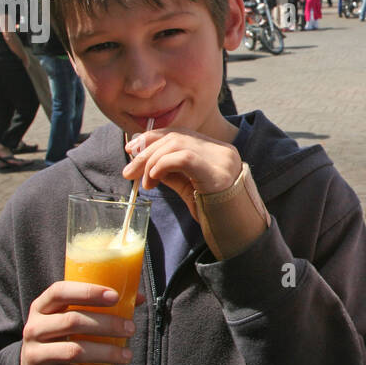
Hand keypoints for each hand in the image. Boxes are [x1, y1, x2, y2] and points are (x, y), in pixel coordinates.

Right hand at [21, 282, 145, 364]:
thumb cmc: (60, 336)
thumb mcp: (69, 316)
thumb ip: (99, 306)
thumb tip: (139, 298)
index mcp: (41, 307)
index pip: (60, 291)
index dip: (88, 291)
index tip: (115, 296)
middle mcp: (34, 328)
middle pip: (73, 321)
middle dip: (107, 324)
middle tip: (130, 328)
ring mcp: (35, 354)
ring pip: (75, 351)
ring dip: (106, 352)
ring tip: (126, 354)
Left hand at [123, 129, 241, 224]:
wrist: (236, 231)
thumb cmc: (214, 211)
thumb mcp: (187, 187)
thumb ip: (171, 172)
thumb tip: (144, 163)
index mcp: (215, 150)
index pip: (179, 133)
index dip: (152, 138)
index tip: (131, 149)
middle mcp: (220, 149)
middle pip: (174, 137)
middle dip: (145, 153)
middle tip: (129, 172)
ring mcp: (221, 158)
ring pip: (175, 144)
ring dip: (151, 162)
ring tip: (145, 184)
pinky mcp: (216, 171)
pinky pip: (182, 158)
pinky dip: (162, 165)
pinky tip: (154, 180)